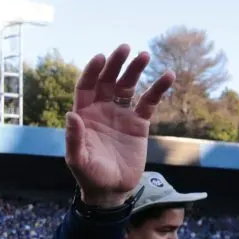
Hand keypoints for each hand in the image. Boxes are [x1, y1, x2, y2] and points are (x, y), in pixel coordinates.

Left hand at [65, 44, 175, 207]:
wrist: (111, 190)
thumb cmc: (90, 175)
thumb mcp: (78, 160)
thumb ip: (74, 138)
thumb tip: (71, 114)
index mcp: (84, 115)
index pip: (86, 87)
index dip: (92, 71)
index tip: (101, 57)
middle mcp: (101, 110)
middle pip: (107, 80)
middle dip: (115, 64)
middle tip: (125, 48)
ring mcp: (120, 114)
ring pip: (128, 86)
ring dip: (135, 70)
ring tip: (144, 56)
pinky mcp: (139, 123)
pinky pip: (149, 101)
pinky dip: (157, 88)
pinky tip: (168, 76)